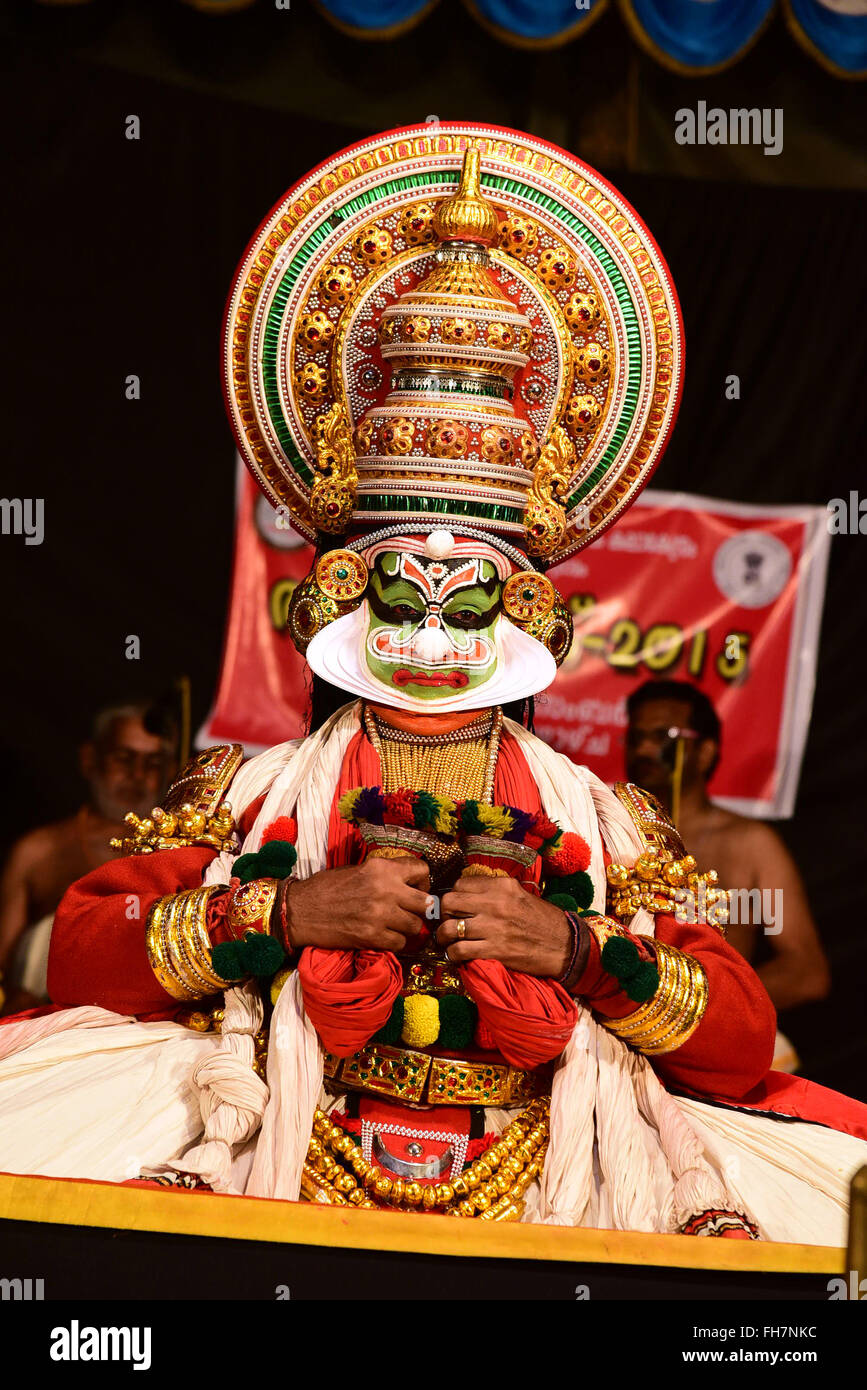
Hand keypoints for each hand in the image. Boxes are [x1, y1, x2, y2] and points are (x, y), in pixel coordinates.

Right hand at [283, 856, 431, 952]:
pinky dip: (395, 942)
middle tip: (410, 912)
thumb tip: (407, 883)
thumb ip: (384, 875)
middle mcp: (385, 889)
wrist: (300, 910)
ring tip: (395, 926)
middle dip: (420, 908)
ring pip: (415, 926)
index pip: (422, 870)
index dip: (423, 881)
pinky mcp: (372, 936)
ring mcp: (380, 914)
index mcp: (381, 868)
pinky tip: (384, 937)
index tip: (416, 889)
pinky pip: (400, 943)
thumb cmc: (326, 888)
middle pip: (425, 902)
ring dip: (408, 928)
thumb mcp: (357, 870)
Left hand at [437, 874, 572, 977]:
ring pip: (450, 928)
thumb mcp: (521, 895)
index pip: (460, 884)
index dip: (454, 896)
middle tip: (448, 921)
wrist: (565, 945)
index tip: (456, 906)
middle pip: (449, 902)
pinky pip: (459, 951)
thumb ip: (495, 892)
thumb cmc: (543, 920)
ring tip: (448, 940)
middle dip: (444, 914)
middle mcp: (495, 903)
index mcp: (502, 886)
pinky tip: (457, 955)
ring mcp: (494, 927)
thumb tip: (468, 894)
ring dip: (444, 936)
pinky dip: (453, 955)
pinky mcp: (495, 950)